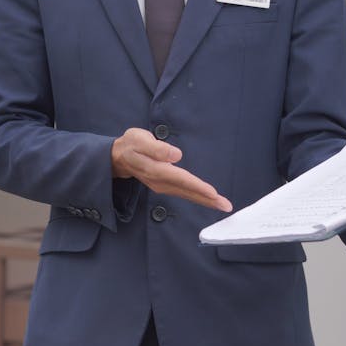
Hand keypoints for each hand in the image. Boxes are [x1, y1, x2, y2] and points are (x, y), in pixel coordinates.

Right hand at [112, 128, 231, 211]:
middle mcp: (161, 182)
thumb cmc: (131, 145)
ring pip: (187, 195)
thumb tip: (176, 155)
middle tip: (226, 206)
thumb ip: (156, 148)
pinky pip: (184, 193)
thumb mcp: (139, 140)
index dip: (197, 186)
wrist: (119, 157)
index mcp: (156, 170)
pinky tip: (207, 199)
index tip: (212, 193)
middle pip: (187, 191)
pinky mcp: (165, 186)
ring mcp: (163, 186)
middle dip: (207, 199)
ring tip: (222, 205)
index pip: (181, 179)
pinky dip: (197, 197)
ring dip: (205, 200)